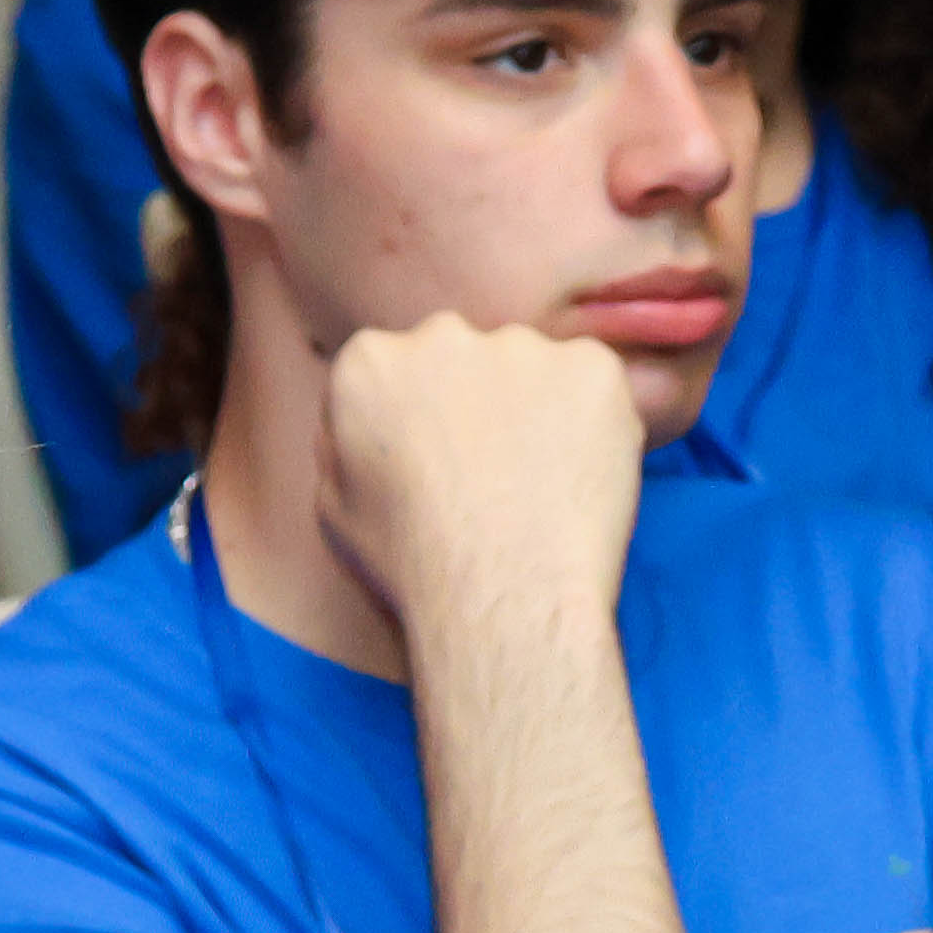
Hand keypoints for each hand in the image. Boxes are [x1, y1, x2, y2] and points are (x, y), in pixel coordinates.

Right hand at [320, 313, 648, 659]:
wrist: (503, 597)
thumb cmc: (415, 568)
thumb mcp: (337, 508)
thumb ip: (344, 443)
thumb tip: (361, 417)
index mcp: (369, 362)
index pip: (401, 370)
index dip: (427, 422)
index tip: (444, 466)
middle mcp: (440, 335)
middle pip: (468, 359)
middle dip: (482, 405)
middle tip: (499, 479)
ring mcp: (521, 347)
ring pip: (535, 370)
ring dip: (540, 413)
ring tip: (541, 488)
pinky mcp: (589, 367)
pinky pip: (595, 385)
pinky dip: (596, 423)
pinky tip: (579, 479)